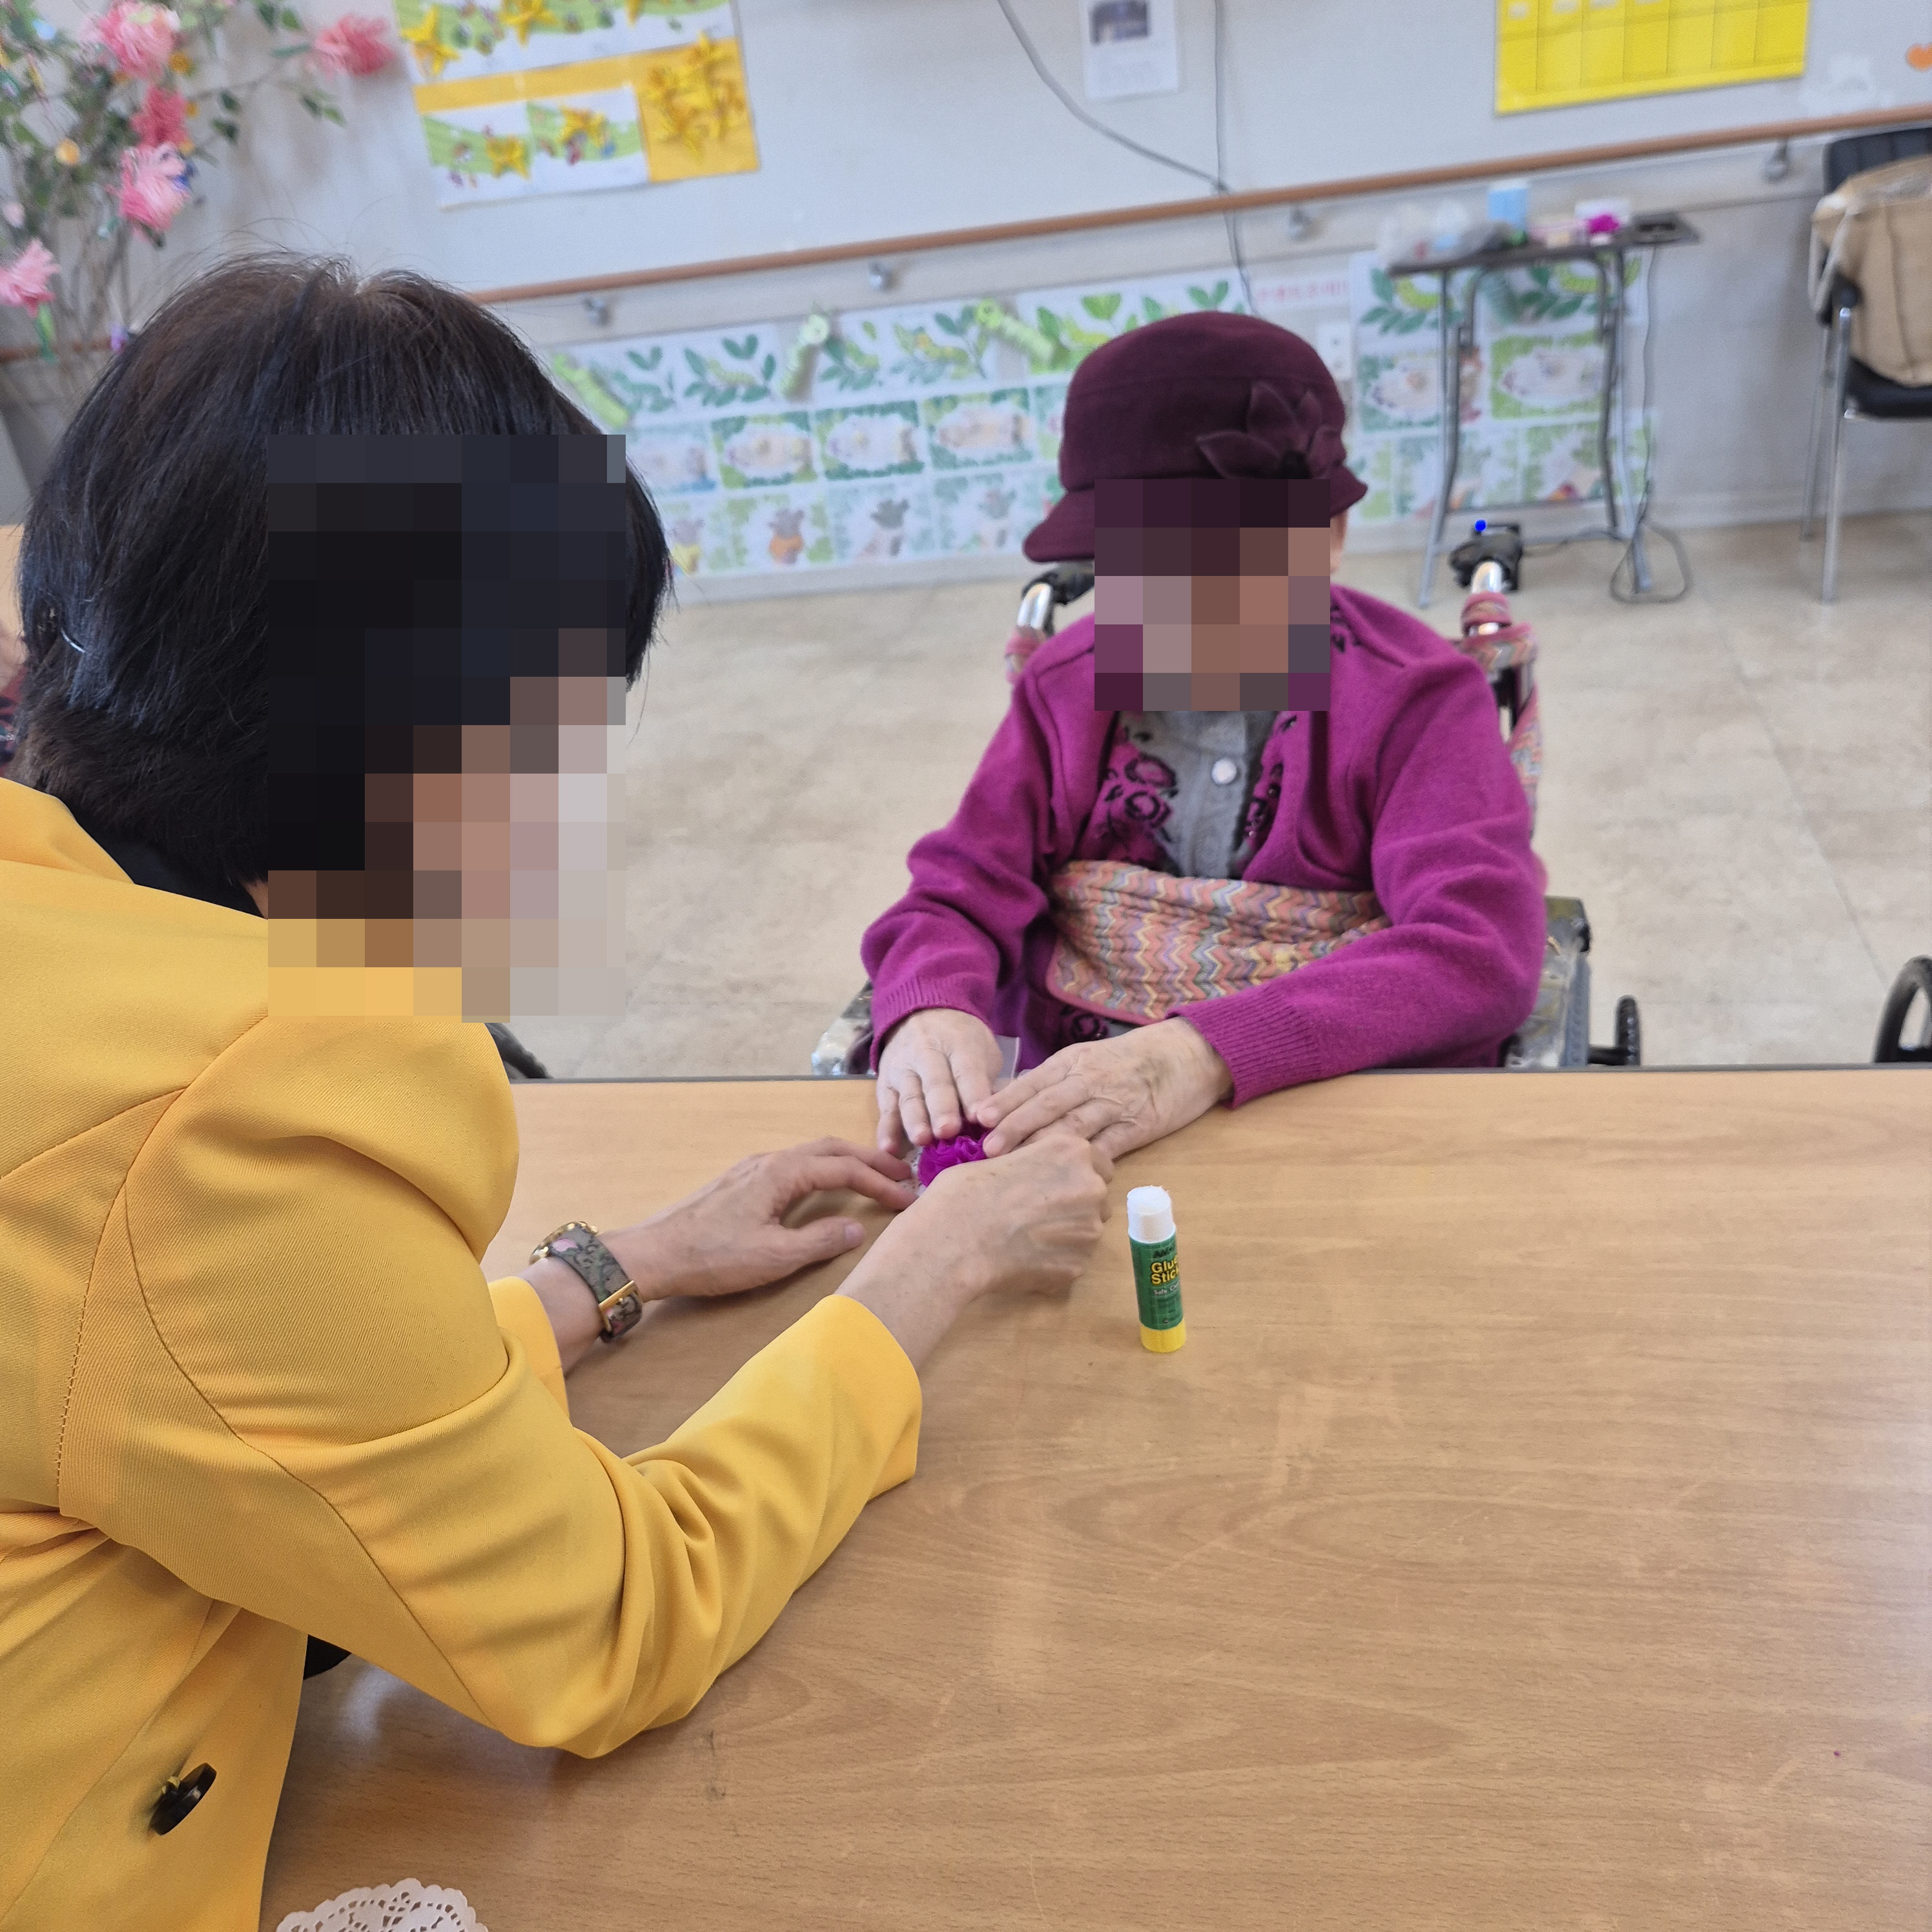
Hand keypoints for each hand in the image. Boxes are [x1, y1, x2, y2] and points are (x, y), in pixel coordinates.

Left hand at [603, 1138, 916, 1302]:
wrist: (653, 1253)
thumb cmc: (711, 1257)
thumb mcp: (772, 1257)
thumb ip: (819, 1241)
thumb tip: (856, 1229)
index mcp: (781, 1173)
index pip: (844, 1169)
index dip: (880, 1182)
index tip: (909, 1197)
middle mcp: (769, 1161)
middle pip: (831, 1149)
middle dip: (870, 1159)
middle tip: (904, 1174)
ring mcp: (753, 1168)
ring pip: (811, 1154)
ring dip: (846, 1162)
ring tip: (873, 1176)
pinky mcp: (742, 1181)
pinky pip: (795, 1163)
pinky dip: (823, 1168)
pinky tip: (825, 1186)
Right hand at [837, 1135, 1111, 1368]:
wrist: (955, 1240)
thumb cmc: (965, 1191)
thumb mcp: (1001, 1157)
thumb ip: (1033, 1165)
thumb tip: (1034, 1176)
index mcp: (1072, 1151)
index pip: (1098, 1162)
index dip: (1075, 1174)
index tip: (1055, 1183)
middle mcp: (1091, 1187)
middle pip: (1095, 1197)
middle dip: (1074, 1205)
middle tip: (1036, 1213)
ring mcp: (1088, 1230)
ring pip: (1085, 1232)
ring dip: (1064, 1234)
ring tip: (1024, 1239)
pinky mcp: (1077, 1266)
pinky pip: (1071, 1262)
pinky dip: (1052, 1262)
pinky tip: (1021, 1259)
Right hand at [875, 1007, 1002, 1153]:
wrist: (922, 1013)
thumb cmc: (961, 1040)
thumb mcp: (981, 1049)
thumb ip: (987, 1079)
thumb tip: (997, 1116)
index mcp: (958, 1043)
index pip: (966, 1070)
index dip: (973, 1093)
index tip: (980, 1118)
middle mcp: (927, 1053)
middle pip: (935, 1083)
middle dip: (941, 1108)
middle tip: (948, 1131)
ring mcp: (903, 1069)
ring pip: (909, 1095)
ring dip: (914, 1119)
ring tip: (921, 1139)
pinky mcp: (885, 1084)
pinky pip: (885, 1107)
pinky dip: (885, 1128)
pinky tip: (888, 1148)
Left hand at [974, 1018, 1231, 1163]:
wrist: (1185, 1055)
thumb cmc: (1127, 1060)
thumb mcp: (1086, 1059)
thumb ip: (1051, 1081)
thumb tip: (1006, 1102)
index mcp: (1072, 1063)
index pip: (1032, 1082)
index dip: (1005, 1101)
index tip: (978, 1118)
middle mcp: (1089, 1081)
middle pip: (1047, 1104)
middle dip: (1015, 1126)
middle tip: (987, 1148)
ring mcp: (1114, 1105)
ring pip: (1073, 1126)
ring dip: (1042, 1147)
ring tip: (1017, 1165)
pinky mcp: (1137, 1127)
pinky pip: (1107, 1148)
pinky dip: (1086, 1163)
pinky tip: (1065, 1178)